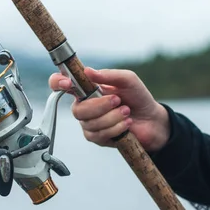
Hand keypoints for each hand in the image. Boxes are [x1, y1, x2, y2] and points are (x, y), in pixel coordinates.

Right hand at [49, 67, 170, 151]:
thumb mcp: (128, 80)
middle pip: (77, 110)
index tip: (67, 84)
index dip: (57, 83)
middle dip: (100, 106)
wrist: (152, 120)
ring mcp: (89, 123)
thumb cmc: (138, 97)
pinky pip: (99, 135)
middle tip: (118, 101)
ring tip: (126, 112)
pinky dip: (116, 128)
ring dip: (112, 117)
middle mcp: (84, 106)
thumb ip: (109, 75)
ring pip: (90, 124)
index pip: (60, 84)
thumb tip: (88, 71)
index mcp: (86, 89)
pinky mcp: (98, 138)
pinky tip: (127, 124)